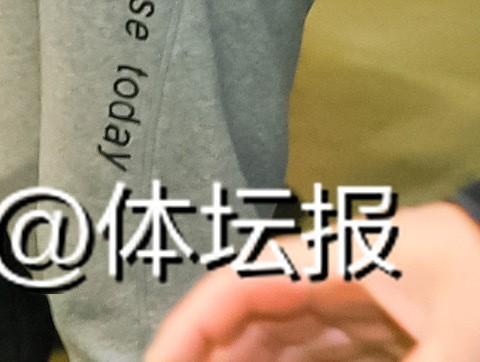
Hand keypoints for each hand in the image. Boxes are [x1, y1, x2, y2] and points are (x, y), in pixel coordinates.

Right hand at [145, 198, 479, 358]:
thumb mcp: (441, 360)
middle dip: (218, 347)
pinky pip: (342, 352)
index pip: (256, 275)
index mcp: (385, 248)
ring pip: (302, 333)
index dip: (194, 323)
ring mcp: (413, 301)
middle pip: (272, 304)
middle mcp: (390, 263)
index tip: (157, 361)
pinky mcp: (432, 334)